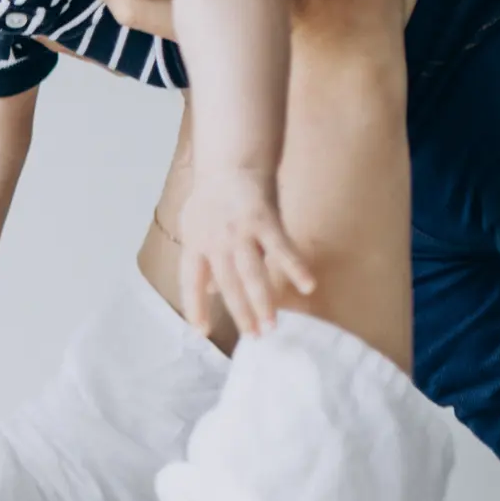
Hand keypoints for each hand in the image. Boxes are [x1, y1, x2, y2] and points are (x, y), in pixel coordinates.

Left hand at [178, 167, 315, 334]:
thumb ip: (200, 259)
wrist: (231, 162)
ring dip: (263, 301)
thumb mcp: (193, 228)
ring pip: (251, 274)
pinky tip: (308, 285)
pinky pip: (281, 248)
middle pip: (227, 284)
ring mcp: (239, 231)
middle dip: (240, 313)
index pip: (191, 281)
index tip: (200, 331)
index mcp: (195, 243)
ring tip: (272, 326)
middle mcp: (214, 241)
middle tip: (254, 338)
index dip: (195, 306)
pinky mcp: (263, 220)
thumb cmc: (212, 199)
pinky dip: (294, 267)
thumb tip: (208, 292)